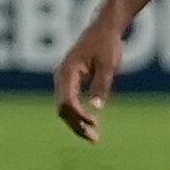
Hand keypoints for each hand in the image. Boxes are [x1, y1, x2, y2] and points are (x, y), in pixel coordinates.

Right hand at [54, 14, 127, 142]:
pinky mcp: (70, 81)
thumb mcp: (108, 65)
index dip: (79, 115)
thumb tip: (97, 108)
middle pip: (62, 108)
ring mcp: (63, 79)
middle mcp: (61, 77)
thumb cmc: (106, 44)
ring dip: (76, 123)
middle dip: (76, 125)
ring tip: (94, 138)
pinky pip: (69, 101)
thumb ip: (101, 85)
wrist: (103, 29)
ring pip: (64, 107)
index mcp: (67, 72)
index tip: (94, 124)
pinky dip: (77, 114)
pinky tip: (90, 123)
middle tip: (95, 140)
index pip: (67, 100)